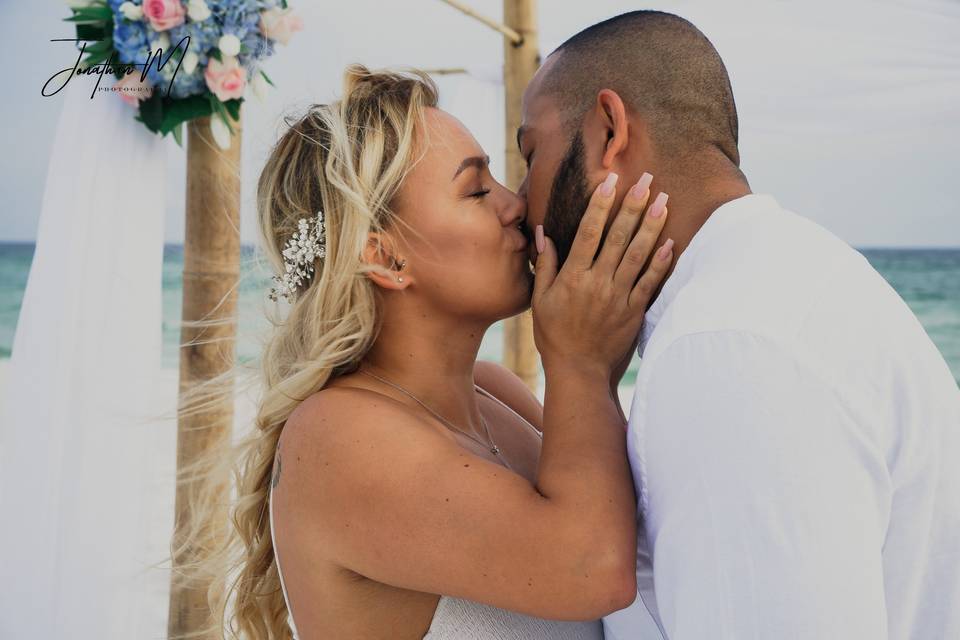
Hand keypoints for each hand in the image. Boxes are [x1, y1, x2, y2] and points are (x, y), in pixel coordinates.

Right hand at [532, 172, 672, 378]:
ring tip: (664, 201)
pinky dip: (660, 262)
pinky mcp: (634, 312)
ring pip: (638, 255)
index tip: (611, 181)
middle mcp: (597, 283)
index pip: (588, 233)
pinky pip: (650, 282)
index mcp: (573, 277)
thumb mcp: (540, 300)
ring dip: (652, 226)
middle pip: (618, 237)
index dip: (600, 205)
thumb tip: (542, 233)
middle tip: (648, 180)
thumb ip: (544, 265)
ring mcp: (618, 297)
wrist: (579, 372)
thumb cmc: (555, 336)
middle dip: (633, 206)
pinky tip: (670, 242)